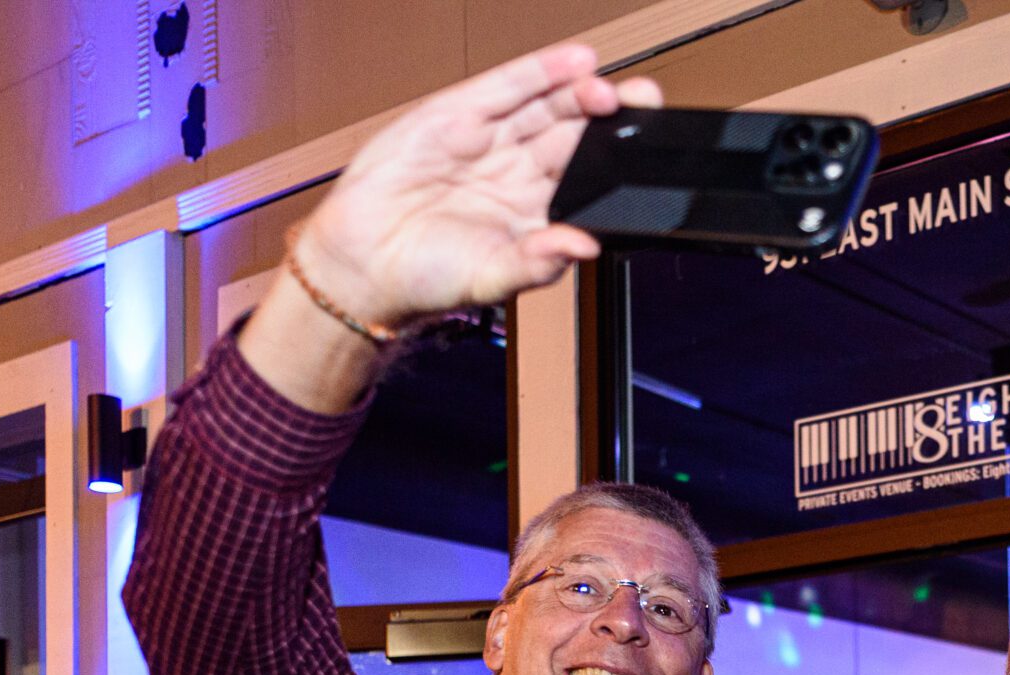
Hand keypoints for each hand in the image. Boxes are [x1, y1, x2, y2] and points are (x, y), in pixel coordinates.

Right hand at [241, 44, 657, 409]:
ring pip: (546, 106)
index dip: (618, 161)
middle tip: (641, 102)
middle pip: (575, 135)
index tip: (648, 150)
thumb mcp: (491, 278)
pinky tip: (574, 62)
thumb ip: (540, 262)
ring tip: (606, 86)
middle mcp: (518, 172)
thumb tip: (586, 246)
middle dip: (610, 118)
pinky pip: (507, 87)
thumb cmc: (425, 278)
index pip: (590, 179)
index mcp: (537, 212)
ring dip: (579, 92)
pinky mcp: (457, 114)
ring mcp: (490, 139)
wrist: (360, 263)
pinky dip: (540, 72)